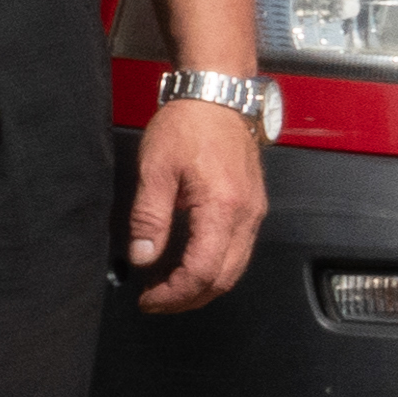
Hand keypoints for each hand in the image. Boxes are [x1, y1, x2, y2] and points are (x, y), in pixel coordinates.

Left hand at [126, 91, 267, 311]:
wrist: (217, 96)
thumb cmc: (187, 125)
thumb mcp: (155, 170)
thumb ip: (149, 218)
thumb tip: (143, 257)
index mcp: (222, 208)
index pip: (202, 272)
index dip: (174, 293)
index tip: (148, 298)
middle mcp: (247, 216)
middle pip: (224, 279)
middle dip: (188, 298)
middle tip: (155, 301)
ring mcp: (254, 213)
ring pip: (235, 269)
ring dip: (202, 287)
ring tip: (168, 289)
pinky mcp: (253, 207)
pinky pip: (238, 251)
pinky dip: (214, 268)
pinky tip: (189, 266)